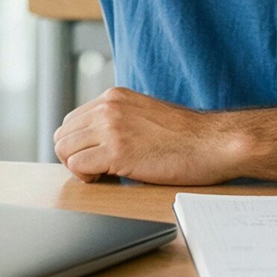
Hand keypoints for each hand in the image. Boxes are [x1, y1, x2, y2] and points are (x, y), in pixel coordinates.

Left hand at [53, 87, 245, 185]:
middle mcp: (108, 108)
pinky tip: (107, 178)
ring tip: (101, 174)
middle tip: (95, 170)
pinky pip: (77, 167)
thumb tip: (99, 141)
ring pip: (64, 150)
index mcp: (114, 97)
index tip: (94, 157)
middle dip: (73, 156)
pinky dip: (86, 178)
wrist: (214, 143)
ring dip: (77, 168)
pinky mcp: (117, 152)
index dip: (79, 144)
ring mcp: (111, 128)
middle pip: (62, 134)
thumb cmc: (188, 137)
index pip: (73, 120)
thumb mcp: (147, 114)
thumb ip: (121, 120)